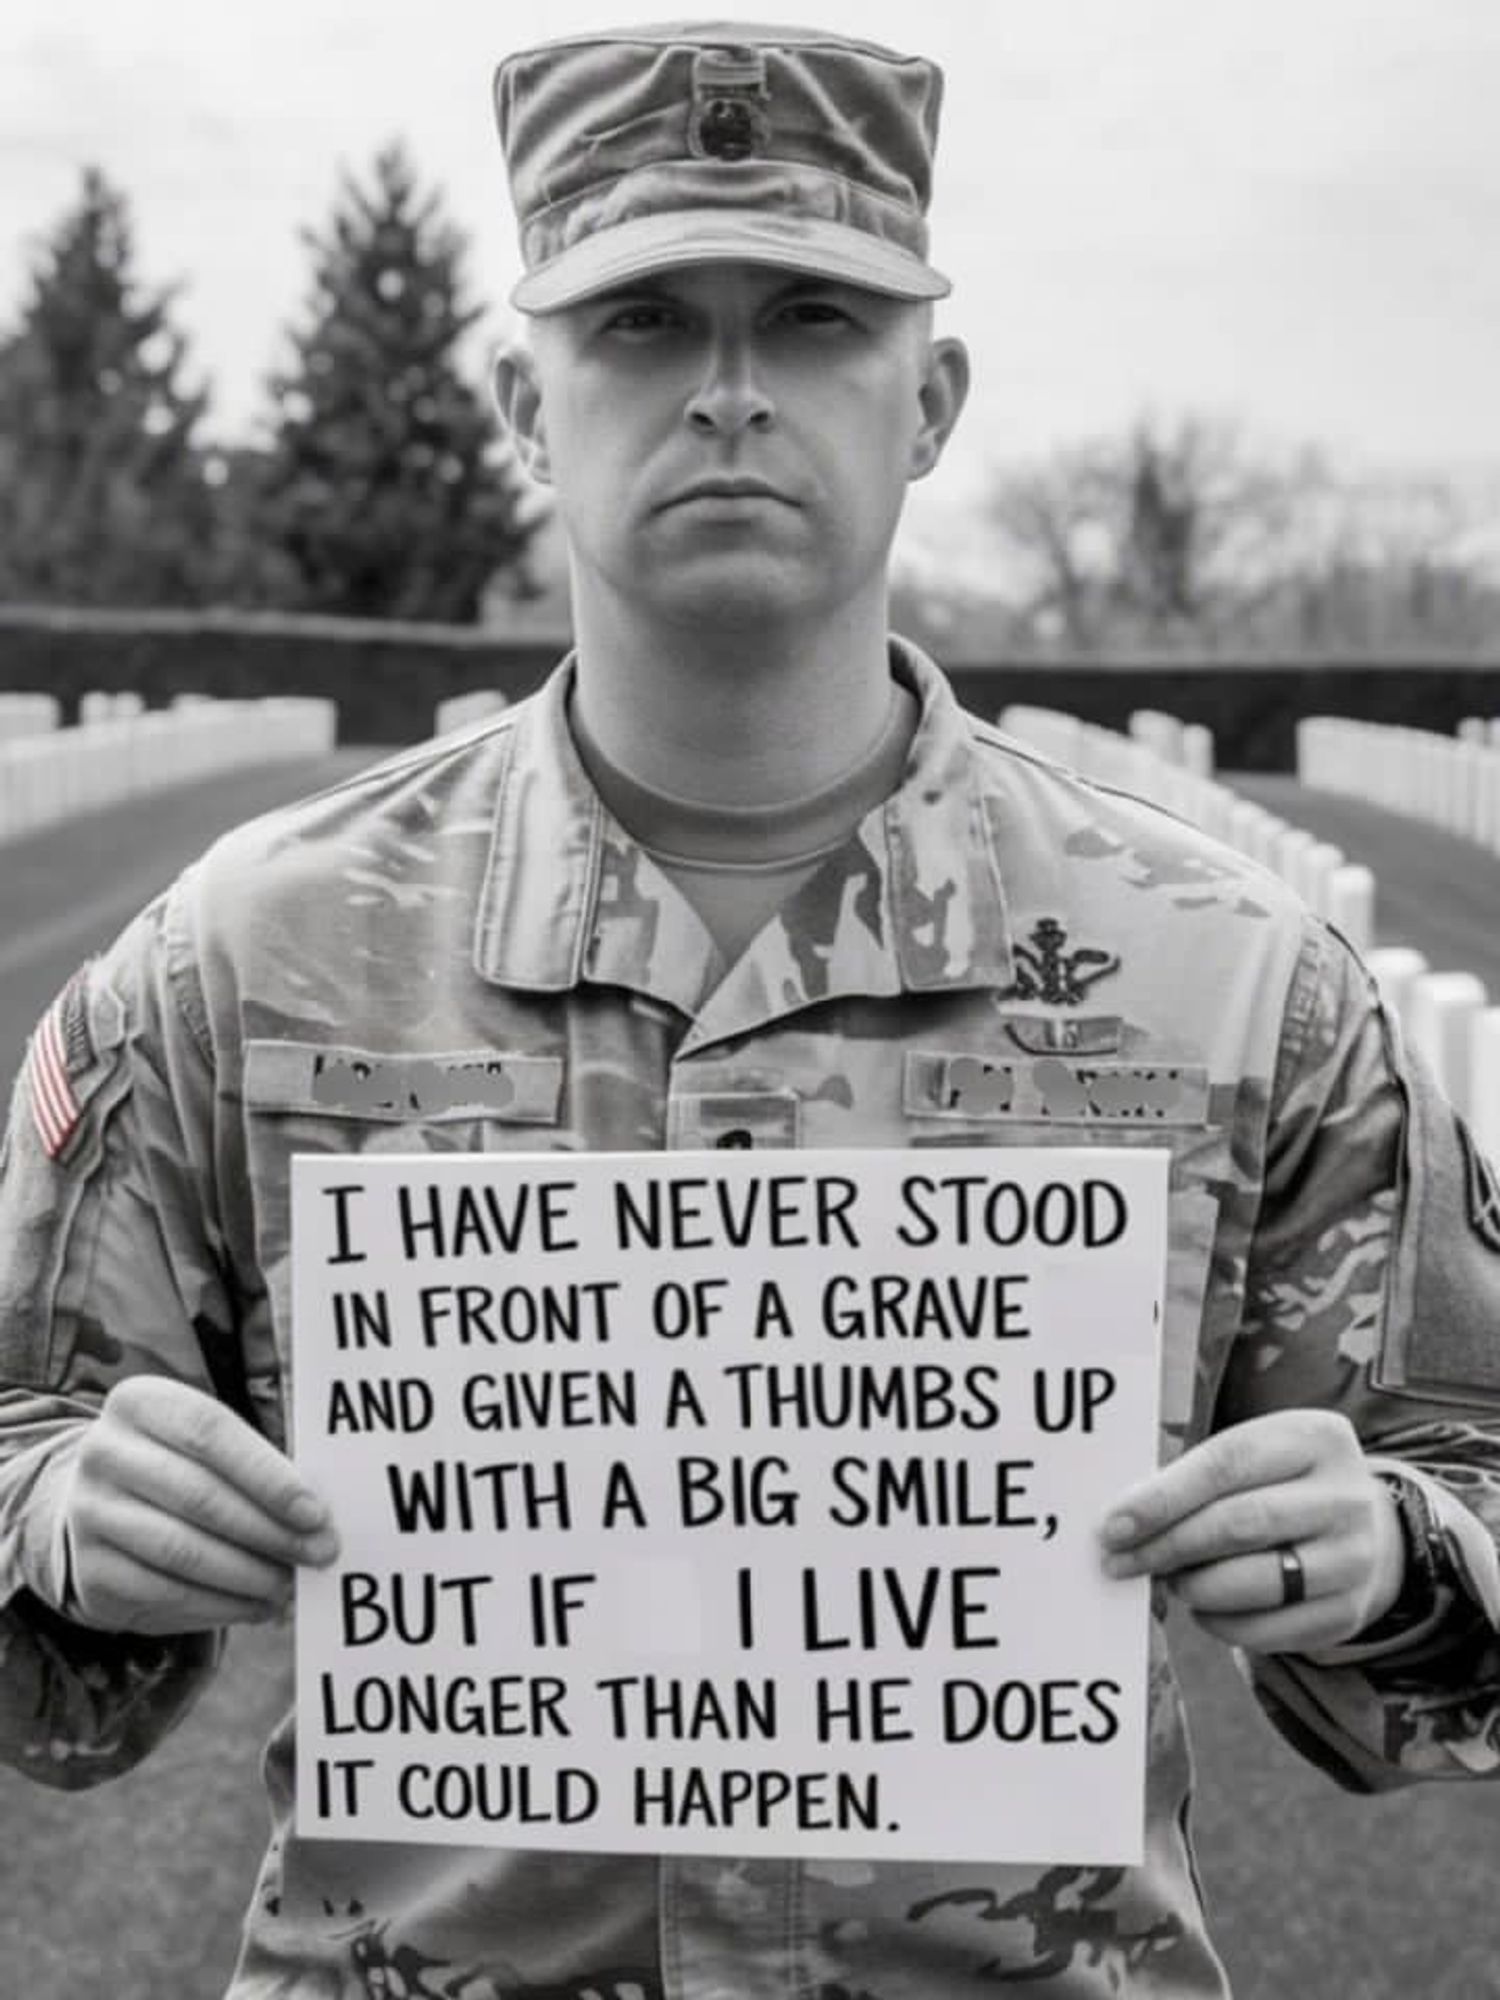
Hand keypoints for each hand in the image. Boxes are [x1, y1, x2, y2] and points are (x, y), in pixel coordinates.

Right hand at [59, 1377, 339, 1634]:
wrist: (98, 1504)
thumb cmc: (180, 1467)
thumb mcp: (209, 1447)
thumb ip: (257, 1469)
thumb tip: (317, 1521)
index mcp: (140, 1403)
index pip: (211, 1432)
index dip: (268, 1475)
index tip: (316, 1512)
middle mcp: (104, 1453)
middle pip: (199, 1495)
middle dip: (270, 1531)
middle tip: (318, 1553)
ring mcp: (90, 1513)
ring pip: (181, 1550)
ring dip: (248, 1574)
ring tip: (290, 1584)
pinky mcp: (89, 1570)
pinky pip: (163, 1593)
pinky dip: (220, 1605)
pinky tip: (256, 1605)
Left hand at [1098, 1410, 1405, 1652]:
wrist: (1358, 1528)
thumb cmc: (1277, 1484)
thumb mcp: (1253, 1457)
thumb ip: (1195, 1479)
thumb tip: (1122, 1521)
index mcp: (1314, 1438)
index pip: (1226, 1464)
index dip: (1163, 1497)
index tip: (1113, 1525)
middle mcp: (1345, 1497)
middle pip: (1239, 1523)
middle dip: (1168, 1545)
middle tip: (1119, 1561)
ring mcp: (1354, 1557)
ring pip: (1254, 1581)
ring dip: (1193, 1586)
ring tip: (1166, 1579)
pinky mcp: (1348, 1611)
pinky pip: (1268, 1628)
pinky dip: (1220, 1622)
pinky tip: (1201, 1607)